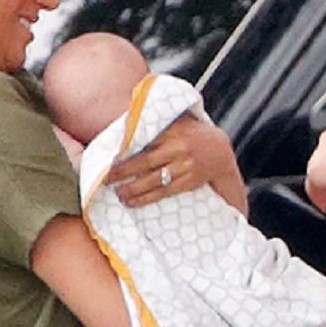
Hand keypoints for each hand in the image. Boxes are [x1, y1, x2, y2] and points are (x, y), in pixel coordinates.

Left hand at [109, 113, 245, 211]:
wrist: (220, 152)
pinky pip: (164, 192)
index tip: (108, 157)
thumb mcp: (178, 124)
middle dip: (123, 171)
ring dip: (133, 189)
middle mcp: (179, 148)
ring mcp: (186, 166)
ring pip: (154, 180)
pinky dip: (146, 198)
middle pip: (146, 161)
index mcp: (173, 131)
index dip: (126, 150)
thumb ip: (156, 126)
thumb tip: (124, 127)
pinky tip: (133, 201)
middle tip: (105, 179)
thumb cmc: (192, 135)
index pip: (146, 140)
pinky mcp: (190, 182)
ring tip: (118, 193)